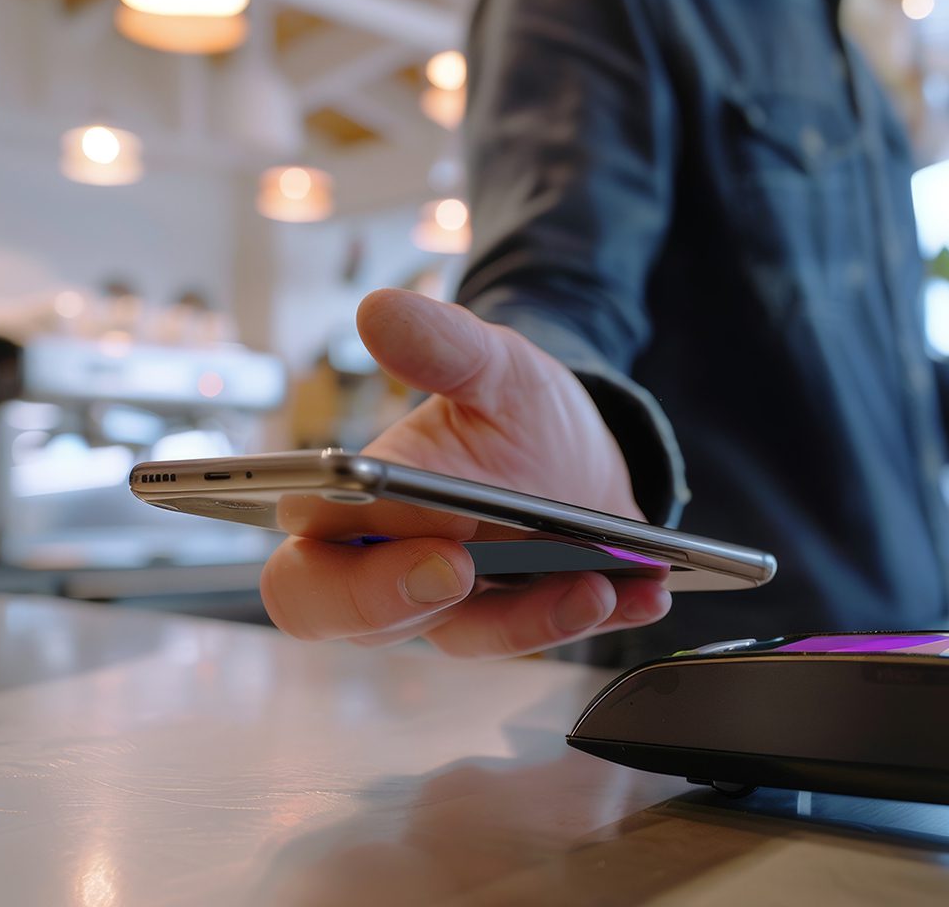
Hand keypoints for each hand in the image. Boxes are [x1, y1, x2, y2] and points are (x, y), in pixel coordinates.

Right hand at [259, 289, 671, 656]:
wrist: (582, 452)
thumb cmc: (512, 412)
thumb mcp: (491, 366)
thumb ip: (440, 345)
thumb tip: (378, 311)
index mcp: (354, 514)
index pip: (306, 561)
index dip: (334, 563)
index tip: (384, 522)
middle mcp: (392, 571)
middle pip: (358, 622)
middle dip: (400, 603)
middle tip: (459, 567)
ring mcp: (458, 606)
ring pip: (468, 637)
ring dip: (531, 619)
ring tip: (594, 585)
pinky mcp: (520, 620)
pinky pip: (546, 635)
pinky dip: (594, 616)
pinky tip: (643, 594)